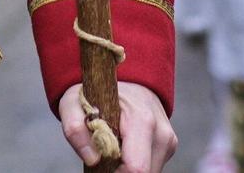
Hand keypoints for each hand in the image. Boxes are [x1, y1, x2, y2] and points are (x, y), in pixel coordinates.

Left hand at [60, 82, 175, 169]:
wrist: (124, 80)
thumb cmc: (97, 91)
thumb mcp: (74, 103)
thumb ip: (75, 128)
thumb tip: (92, 159)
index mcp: (141, 119)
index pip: (136, 167)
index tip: (100, 163)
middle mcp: (161, 132)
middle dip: (121, 172)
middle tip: (104, 155)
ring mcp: (168, 141)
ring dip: (128, 168)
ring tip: (114, 148)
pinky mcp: (169, 146)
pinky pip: (151, 166)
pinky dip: (135, 163)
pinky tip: (124, 149)